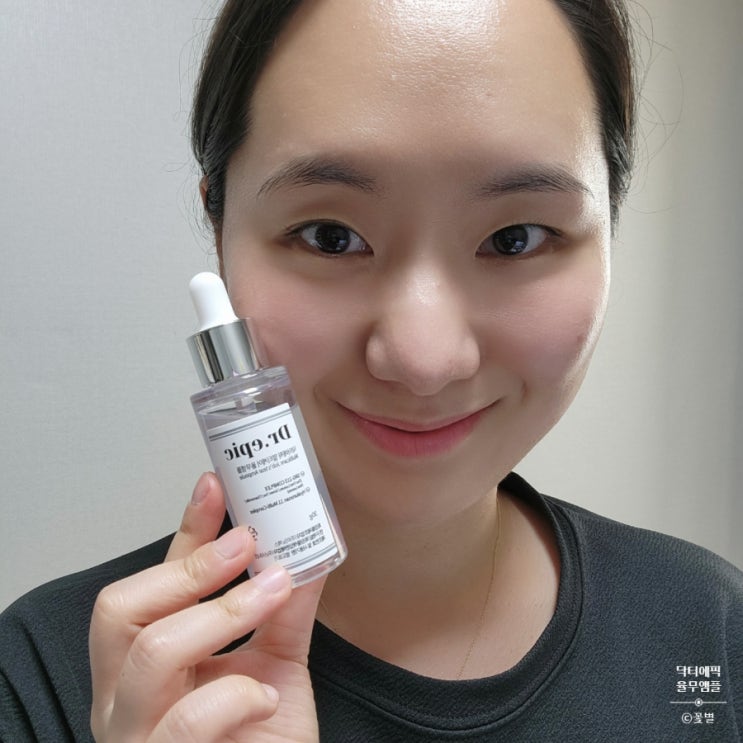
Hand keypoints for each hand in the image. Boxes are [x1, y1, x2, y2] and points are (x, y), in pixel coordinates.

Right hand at [89, 472, 324, 741]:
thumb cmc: (264, 737)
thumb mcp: (278, 662)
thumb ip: (288, 608)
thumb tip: (310, 548)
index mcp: (149, 659)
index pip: (155, 579)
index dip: (185, 528)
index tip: (215, 483)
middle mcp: (126, 694)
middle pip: (119, 608)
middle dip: (191, 568)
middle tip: (246, 544)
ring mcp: (136, 733)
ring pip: (149, 652)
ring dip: (222, 612)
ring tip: (270, 594)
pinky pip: (188, 720)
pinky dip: (236, 695)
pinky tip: (264, 697)